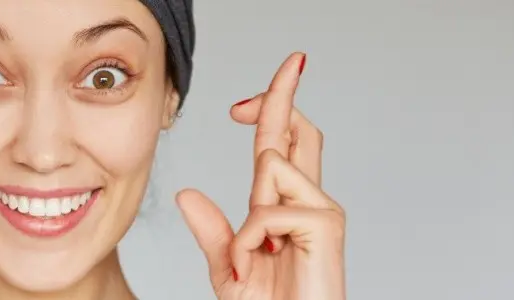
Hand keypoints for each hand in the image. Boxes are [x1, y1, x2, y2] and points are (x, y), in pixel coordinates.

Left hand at [176, 53, 345, 299]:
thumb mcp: (229, 268)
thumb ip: (213, 231)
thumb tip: (187, 194)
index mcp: (281, 205)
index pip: (281, 144)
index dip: (274, 107)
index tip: (254, 92)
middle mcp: (306, 200)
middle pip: (298, 130)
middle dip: (285, 92)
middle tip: (292, 60)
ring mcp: (320, 211)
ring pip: (272, 165)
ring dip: (246, 214)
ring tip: (251, 258)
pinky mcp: (327, 226)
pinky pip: (269, 209)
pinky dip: (249, 242)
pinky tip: (255, 267)